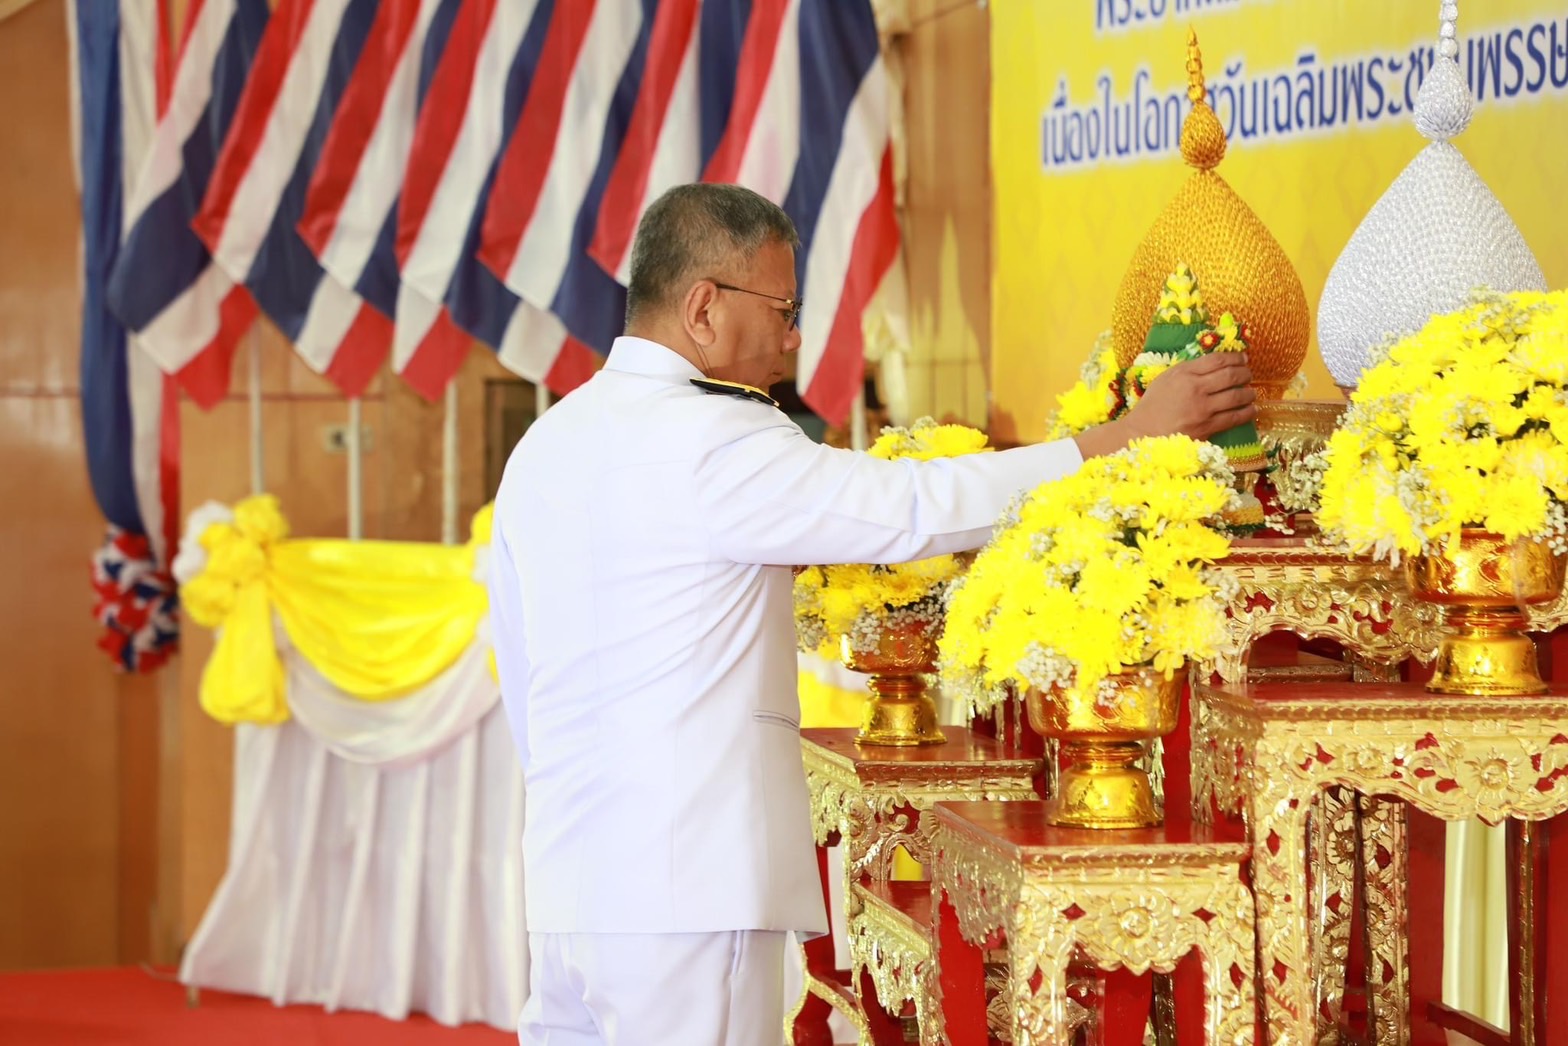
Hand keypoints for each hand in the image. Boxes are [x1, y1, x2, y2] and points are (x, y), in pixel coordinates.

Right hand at [1125, 352, 1255, 439]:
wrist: (1143, 433)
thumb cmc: (1153, 405)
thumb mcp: (1166, 379)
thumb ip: (1189, 370)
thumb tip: (1216, 364)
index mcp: (1184, 374)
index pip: (1217, 360)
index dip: (1235, 358)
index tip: (1243, 359)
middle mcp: (1195, 389)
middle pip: (1231, 376)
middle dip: (1245, 374)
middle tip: (1248, 375)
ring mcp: (1202, 409)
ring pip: (1237, 396)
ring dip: (1249, 393)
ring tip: (1250, 393)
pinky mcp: (1207, 427)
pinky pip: (1234, 418)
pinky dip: (1247, 412)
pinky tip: (1251, 410)